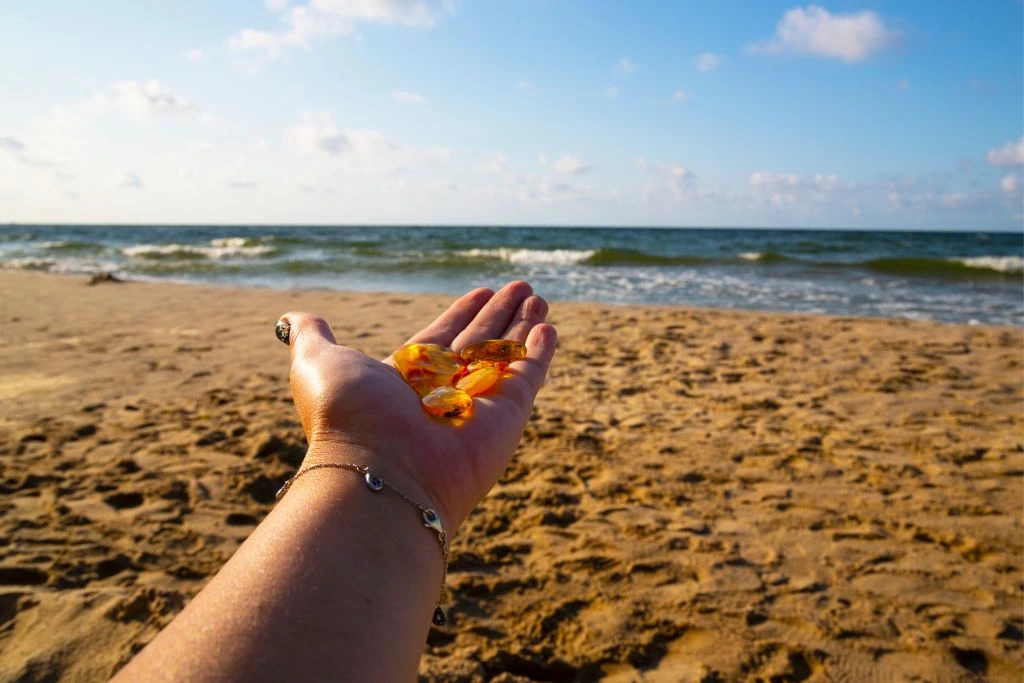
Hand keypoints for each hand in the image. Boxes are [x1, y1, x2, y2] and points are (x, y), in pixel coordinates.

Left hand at [279, 281, 556, 530]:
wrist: (380, 470)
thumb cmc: (346, 416)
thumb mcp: (317, 363)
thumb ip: (311, 336)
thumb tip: (291, 316)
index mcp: (404, 380)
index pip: (441, 338)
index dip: (461, 314)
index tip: (480, 291)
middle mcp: (442, 394)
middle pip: (477, 344)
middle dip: (498, 316)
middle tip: (521, 288)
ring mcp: (477, 407)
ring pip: (506, 356)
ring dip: (523, 325)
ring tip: (537, 296)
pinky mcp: (506, 417)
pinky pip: (527, 378)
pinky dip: (540, 353)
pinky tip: (547, 327)